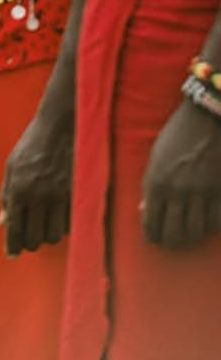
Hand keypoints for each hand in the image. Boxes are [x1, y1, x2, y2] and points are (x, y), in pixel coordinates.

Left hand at [1, 97, 75, 256]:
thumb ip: (7, 195)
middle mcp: (39, 196)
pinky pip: (70, 224)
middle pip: (35, 238)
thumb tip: (3, 222)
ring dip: (47, 235)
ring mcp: (60, 197)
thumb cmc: (31, 145)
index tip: (12, 254)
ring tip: (43, 227)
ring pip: (54, 235)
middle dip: (30, 243)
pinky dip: (63, 225)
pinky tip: (58, 218)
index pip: (15, 228)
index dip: (13, 245)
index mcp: (19, 189)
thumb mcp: (11, 166)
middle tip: (29, 240)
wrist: (59, 127)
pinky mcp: (77, 195)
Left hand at [141, 97, 220, 250]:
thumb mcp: (156, 157)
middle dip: (172, 243)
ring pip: (197, 232)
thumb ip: (151, 185)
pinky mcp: (220, 191)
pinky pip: (216, 222)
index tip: (155, 239)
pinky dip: (211, 227)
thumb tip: (146, 211)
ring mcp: (201, 192)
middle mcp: (177, 191)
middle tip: (173, 242)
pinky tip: (207, 223)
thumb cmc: (177, 134)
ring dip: (193, 236)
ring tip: (190, 234)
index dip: (153, 236)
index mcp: (156, 182)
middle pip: (174, 235)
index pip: (151, 224)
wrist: (206, 116)